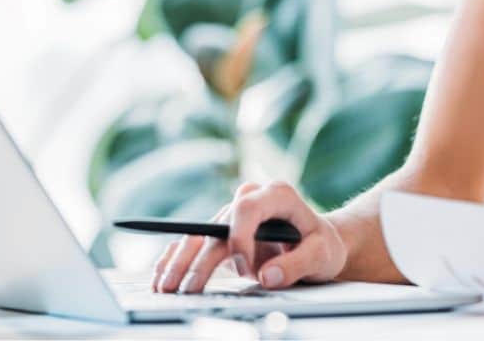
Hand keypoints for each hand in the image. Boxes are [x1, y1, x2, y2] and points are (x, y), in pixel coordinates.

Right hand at [151, 181, 347, 293]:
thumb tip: (268, 276)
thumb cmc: (322, 246)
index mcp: (278, 195)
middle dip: (197, 258)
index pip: (247, 208)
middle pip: (217, 226)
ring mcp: (234, 215)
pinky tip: (161, 274)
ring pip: (201, 236)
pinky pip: (197, 243)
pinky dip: (178, 259)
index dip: (240, 238)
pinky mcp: (224, 232)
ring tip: (164, 286)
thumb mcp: (321, 255)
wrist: (318, 244)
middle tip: (184, 288)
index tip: (245, 270)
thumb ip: (298, 264)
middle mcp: (251, 199)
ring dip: (180, 262)